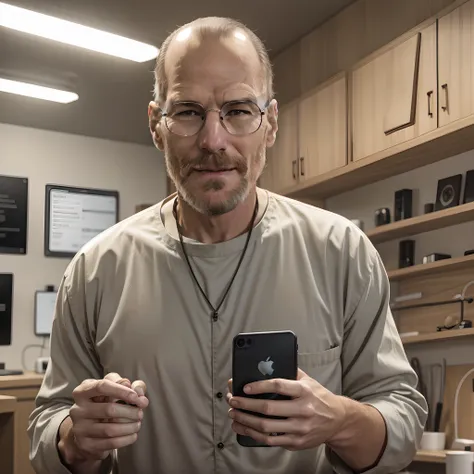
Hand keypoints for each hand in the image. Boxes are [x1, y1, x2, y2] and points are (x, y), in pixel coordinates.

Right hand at [61, 372, 148, 462]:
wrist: (86, 428)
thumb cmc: (103, 402)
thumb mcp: (111, 388)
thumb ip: (126, 384)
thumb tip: (139, 392)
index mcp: (82, 391)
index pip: (102, 386)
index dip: (122, 391)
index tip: (136, 397)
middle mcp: (77, 409)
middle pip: (109, 409)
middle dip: (130, 411)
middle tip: (140, 413)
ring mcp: (79, 428)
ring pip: (110, 429)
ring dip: (129, 426)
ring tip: (138, 424)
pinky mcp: (85, 444)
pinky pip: (110, 443)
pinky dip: (126, 439)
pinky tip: (133, 435)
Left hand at [226, 369, 345, 449]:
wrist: (338, 419)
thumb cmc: (318, 397)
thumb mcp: (308, 380)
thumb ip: (290, 372)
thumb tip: (266, 365)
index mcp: (304, 391)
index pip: (278, 386)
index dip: (259, 386)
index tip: (245, 387)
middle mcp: (303, 410)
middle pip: (268, 409)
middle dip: (246, 405)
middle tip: (233, 400)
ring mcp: (299, 428)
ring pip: (266, 427)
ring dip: (246, 420)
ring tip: (233, 414)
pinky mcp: (296, 442)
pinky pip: (270, 440)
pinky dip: (253, 434)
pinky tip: (243, 427)